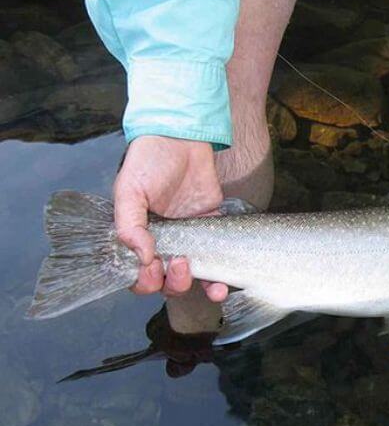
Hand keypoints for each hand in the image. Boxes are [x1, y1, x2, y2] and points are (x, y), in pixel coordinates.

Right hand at [114, 135, 227, 301]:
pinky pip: (216, 264)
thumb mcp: (130, 189)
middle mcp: (163, 244)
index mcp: (138, 237)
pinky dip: (219, 280)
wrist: (182, 139)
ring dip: (196, 286)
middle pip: (165, 282)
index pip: (137, 274)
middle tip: (181, 261)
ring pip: (192, 278)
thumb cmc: (149, 161)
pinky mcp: (211, 232)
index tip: (153, 268)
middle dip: (172, 282)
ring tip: (200, 274)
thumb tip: (142, 256)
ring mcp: (189, 240)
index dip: (144, 280)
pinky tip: (222, 285)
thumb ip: (130, 223)